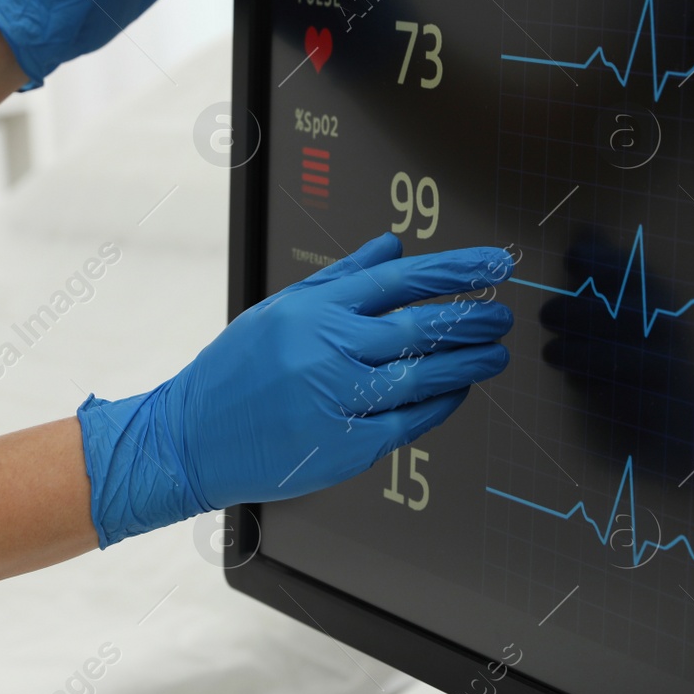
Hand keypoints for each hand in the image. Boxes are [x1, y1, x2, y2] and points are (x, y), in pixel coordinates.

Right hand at [77, 233, 515, 545]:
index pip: (400, 280)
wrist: (191, 438)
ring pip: (423, 376)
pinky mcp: (344, 445)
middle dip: (471, 319)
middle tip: (501, 315)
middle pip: (420, 328)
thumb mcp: (281, 309)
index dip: (454, 271)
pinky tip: (458, 392)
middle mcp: (328, 350)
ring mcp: (337, 400)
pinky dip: (440, 405)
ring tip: (495, 353)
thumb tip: (394, 247)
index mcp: (314, 310)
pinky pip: (409, 422)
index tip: (492, 265)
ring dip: (467, 362)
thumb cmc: (236, 372)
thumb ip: (343, 277)